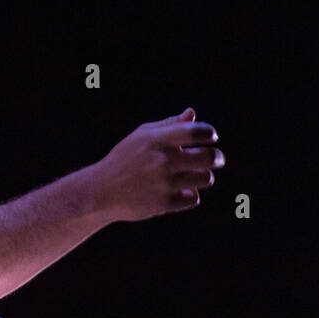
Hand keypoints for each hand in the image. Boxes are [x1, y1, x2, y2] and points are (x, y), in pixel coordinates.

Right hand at [86, 107, 223, 222]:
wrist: (100, 191)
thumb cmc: (124, 159)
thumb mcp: (141, 137)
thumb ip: (169, 125)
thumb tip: (192, 114)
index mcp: (157, 140)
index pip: (197, 132)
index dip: (209, 133)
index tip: (210, 137)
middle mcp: (163, 160)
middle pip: (210, 157)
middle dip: (218, 158)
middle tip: (217, 159)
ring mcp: (164, 183)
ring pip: (206, 178)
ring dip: (203, 177)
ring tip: (194, 177)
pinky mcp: (164, 203)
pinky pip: (193, 198)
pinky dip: (189, 196)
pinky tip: (178, 193)